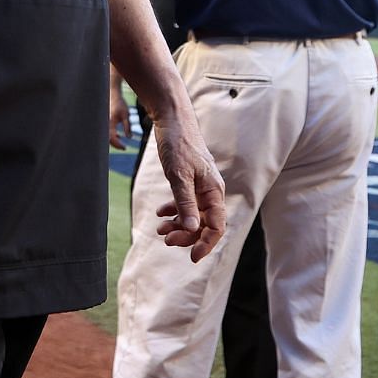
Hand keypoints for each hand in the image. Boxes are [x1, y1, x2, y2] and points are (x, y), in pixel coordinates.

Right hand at [109, 80, 133, 150]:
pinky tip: (118, 136)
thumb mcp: (126, 115)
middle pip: (107, 139)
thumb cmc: (120, 104)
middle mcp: (105, 124)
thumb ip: (127, 126)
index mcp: (110, 122)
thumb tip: (129, 138)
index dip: (118, 144)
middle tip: (123, 148)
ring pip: (106, 136)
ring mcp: (103, 123)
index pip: (112, 138)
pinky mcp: (104, 122)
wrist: (113, 95)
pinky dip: (111, 136)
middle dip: (115, 145)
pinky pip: (106, 132)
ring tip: (121, 144)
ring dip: (113, 141)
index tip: (124, 148)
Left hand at [148, 115, 225, 262]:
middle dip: (187, 235)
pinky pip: (186, 204)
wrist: (173, 120)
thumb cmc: (178, 145)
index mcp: (214, 191)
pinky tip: (161, 212)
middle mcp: (211, 191)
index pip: (217, 225)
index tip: (191, 257)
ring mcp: (200, 186)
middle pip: (205, 224)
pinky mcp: (190, 181)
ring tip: (160, 229)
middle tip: (166, 239)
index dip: (206, 243)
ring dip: (178, 225)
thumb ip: (186, 204)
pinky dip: (174, 211)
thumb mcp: (179, 177)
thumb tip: (193, 229)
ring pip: (194, 215)